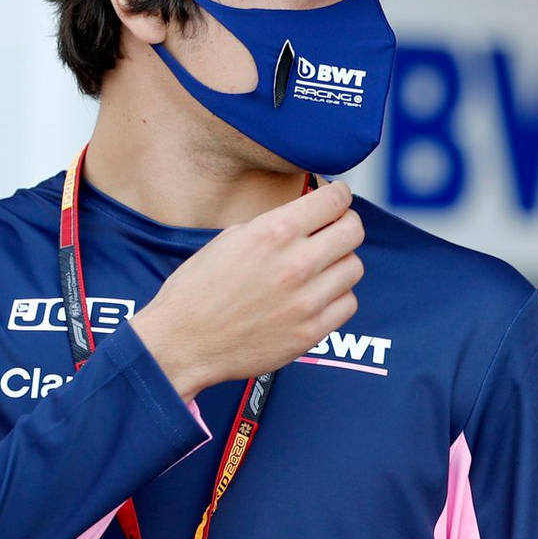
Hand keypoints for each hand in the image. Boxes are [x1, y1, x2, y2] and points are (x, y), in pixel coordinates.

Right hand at [126, 181, 363, 399]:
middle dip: (346, 224)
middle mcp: (296, 264)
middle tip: (335, 229)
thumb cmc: (197, 290)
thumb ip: (274, 225)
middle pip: (354, 230)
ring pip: (354, 267)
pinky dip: (338, 297)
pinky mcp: (312, 331)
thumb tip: (307, 215)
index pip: (335, 200)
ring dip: (341, 262)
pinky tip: (318, 295)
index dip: (339, 195)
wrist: (182, 343)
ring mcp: (307, 300)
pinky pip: (348, 303)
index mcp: (273, 233)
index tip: (338, 198)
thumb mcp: (230, 239)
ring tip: (321, 267)